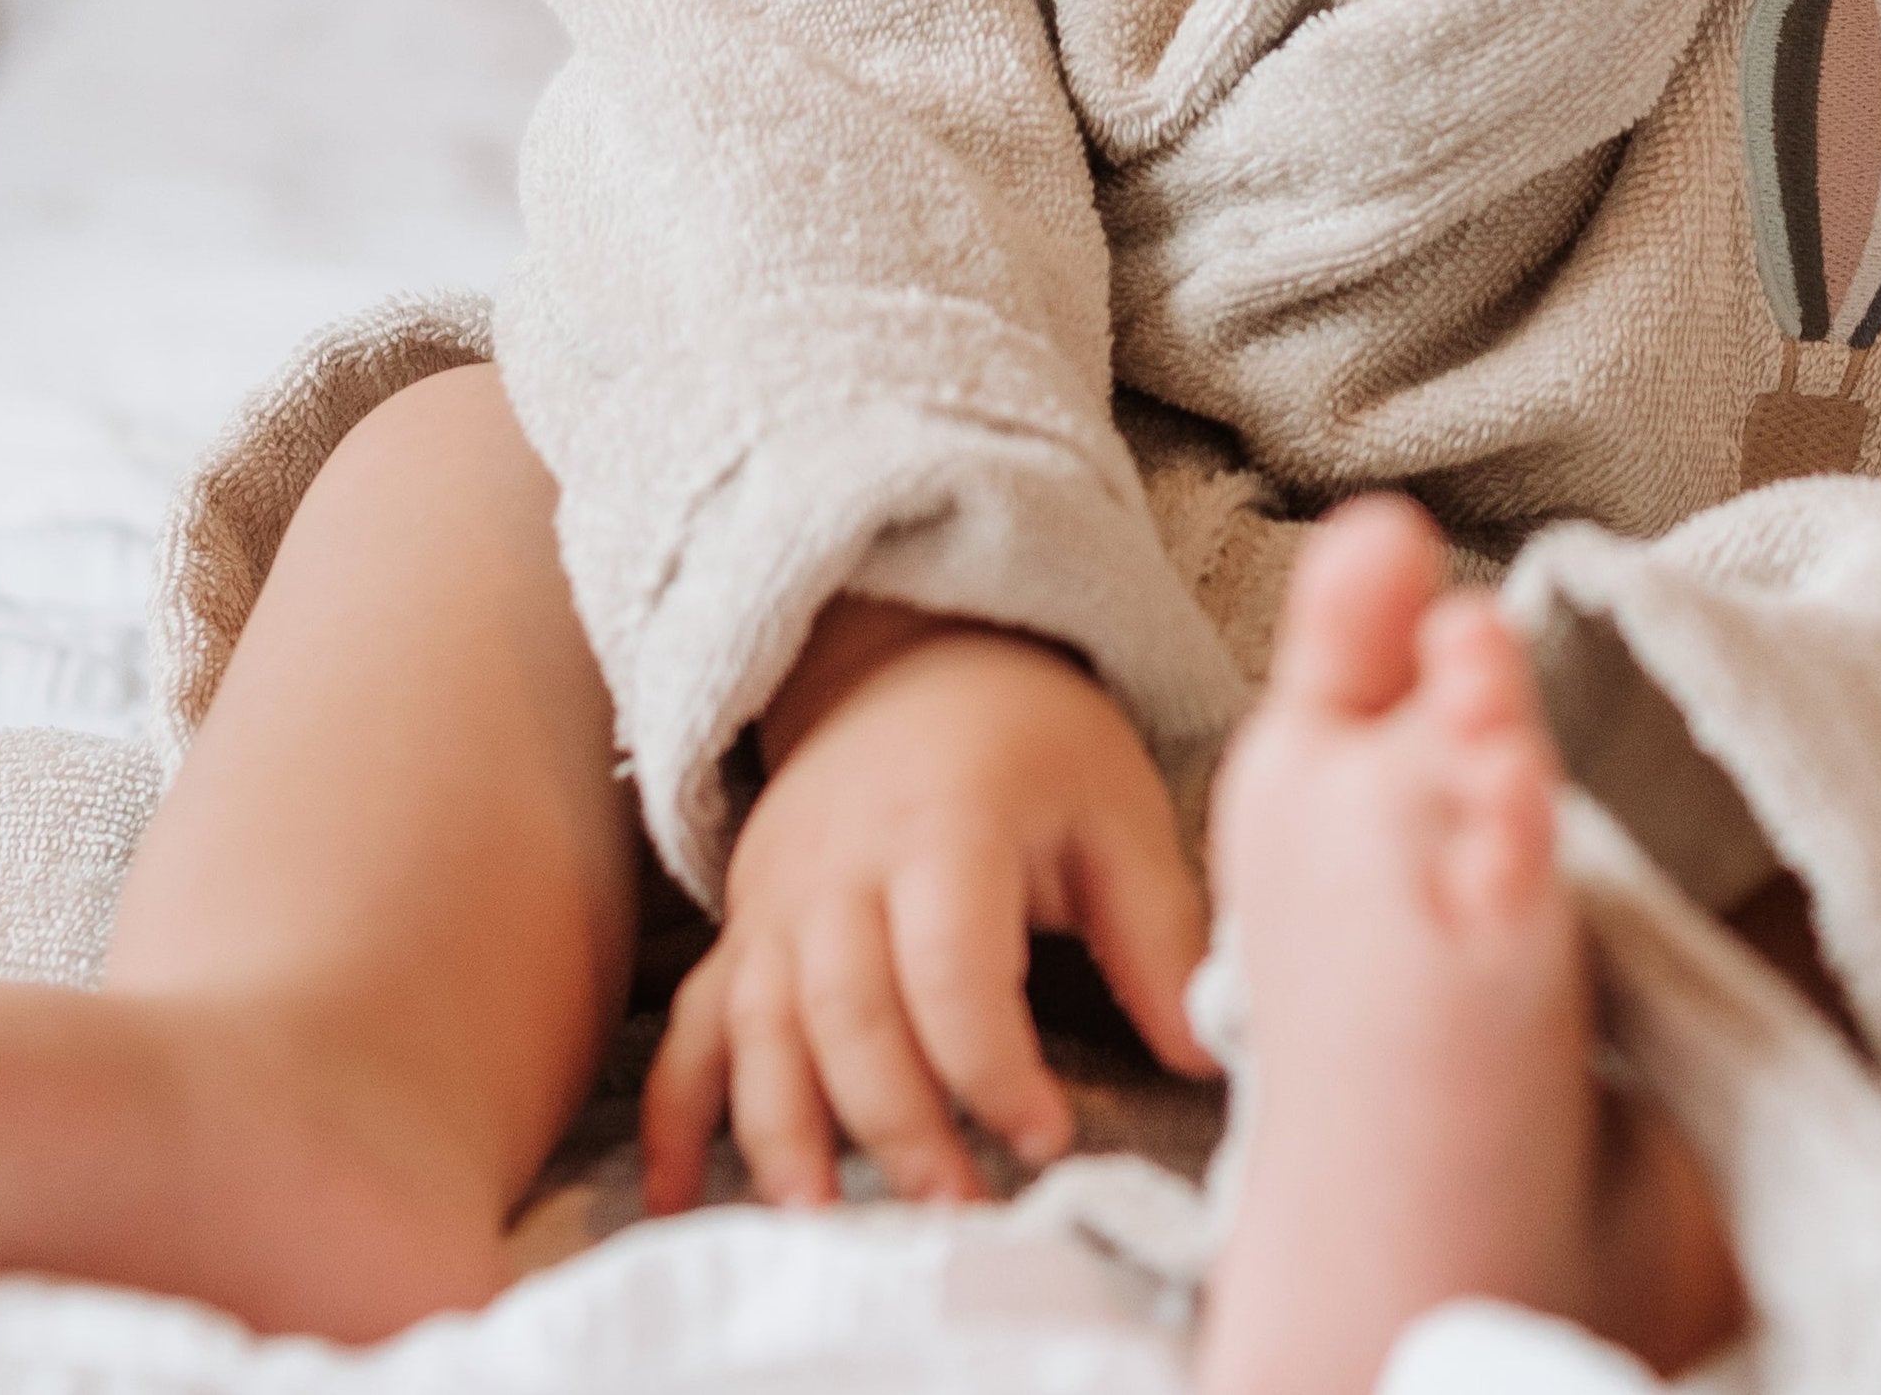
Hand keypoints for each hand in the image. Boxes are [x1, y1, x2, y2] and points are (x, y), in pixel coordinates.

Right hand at [642, 596, 1214, 1208]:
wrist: (917, 655)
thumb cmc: (1033, 744)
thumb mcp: (1116, 807)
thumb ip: (1158, 931)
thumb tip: (1204, 1052)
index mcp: (946, 824)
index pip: (952, 965)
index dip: (994, 1065)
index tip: (1047, 1136)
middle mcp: (842, 865)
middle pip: (849, 1012)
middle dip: (900, 1127)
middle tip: (960, 1211)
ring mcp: (776, 899)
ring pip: (763, 1031)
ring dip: (789, 1138)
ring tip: (829, 1223)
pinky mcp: (742, 929)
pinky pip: (692, 1028)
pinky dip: (675, 1116)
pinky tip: (676, 1195)